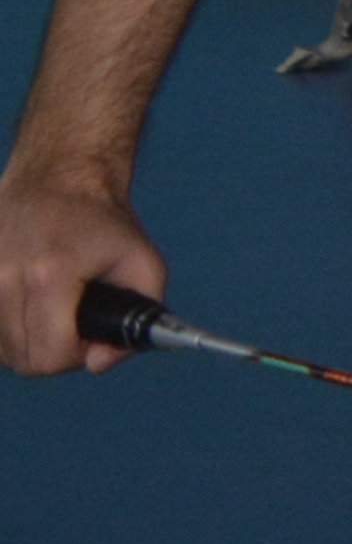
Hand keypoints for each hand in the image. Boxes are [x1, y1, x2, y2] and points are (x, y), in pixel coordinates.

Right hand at [0, 163, 159, 377]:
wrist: (58, 179)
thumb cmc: (104, 224)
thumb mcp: (145, 264)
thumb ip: (139, 318)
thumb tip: (98, 364)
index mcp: (50, 275)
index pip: (49, 355)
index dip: (76, 355)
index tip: (88, 334)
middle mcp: (4, 277)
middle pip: (22, 358)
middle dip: (55, 352)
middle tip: (74, 324)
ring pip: (1, 350)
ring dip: (29, 342)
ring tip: (53, 313)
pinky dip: (8, 331)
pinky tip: (29, 310)